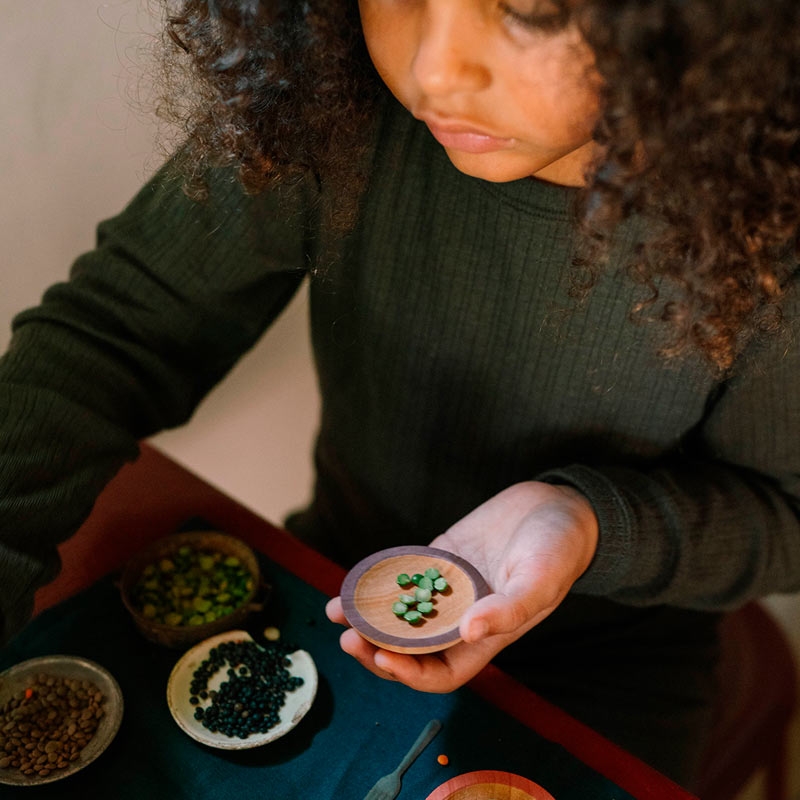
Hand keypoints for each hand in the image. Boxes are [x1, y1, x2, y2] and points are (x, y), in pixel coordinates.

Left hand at [326, 481, 597, 691]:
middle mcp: (462, 617)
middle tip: (348, 638)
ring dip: (368, 618)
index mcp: (487, 635)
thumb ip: (511, 607)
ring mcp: (447, 588)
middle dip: (377, 650)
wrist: (556, 505)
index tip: (382, 657)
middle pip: (411, 649)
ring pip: (400, 614)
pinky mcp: (439, 558)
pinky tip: (356, 579)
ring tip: (337, 611)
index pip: (442, 671)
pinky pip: (404, 576)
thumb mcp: (541, 578)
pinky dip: (379, 580)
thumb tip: (469, 632)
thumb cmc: (559, 547)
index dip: (410, 673)